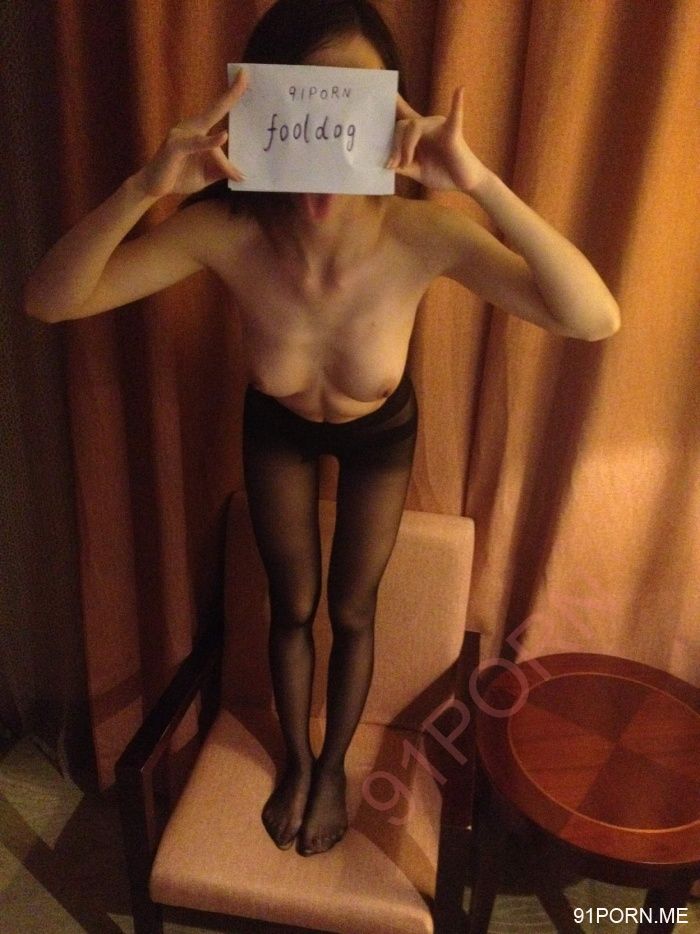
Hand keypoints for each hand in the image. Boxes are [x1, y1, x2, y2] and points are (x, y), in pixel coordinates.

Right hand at [135, 70, 247, 197]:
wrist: (153, 187)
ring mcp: (181, 135)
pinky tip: (222, 136)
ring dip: (224, 162)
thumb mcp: (207, 174)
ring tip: (239, 176)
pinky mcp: (175, 147)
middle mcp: (191, 127)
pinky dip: (209, 142)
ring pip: (210, 140)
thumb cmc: (180, 176)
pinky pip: (195, 143)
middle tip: (245, 74)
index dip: (231, 95)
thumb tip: (242, 174)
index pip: (219, 110)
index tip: (244, 76)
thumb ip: (222, 169)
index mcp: (199, 130)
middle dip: (231, 93)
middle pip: (215, 109)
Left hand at [386, 89, 488, 192]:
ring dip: (405, 146)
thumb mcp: (417, 171)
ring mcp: (439, 127)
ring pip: (413, 125)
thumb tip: (385, 164)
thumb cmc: (443, 174)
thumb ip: (402, 167)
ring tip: (408, 163)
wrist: (464, 184)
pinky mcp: (452, 132)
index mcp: (418, 134)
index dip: (392, 102)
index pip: (402, 116)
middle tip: (392, 164)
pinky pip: (455, 115)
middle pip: (401, 125)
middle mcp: (427, 126)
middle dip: (394, 146)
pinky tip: (460, 90)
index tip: (378, 89)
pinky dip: (457, 103)